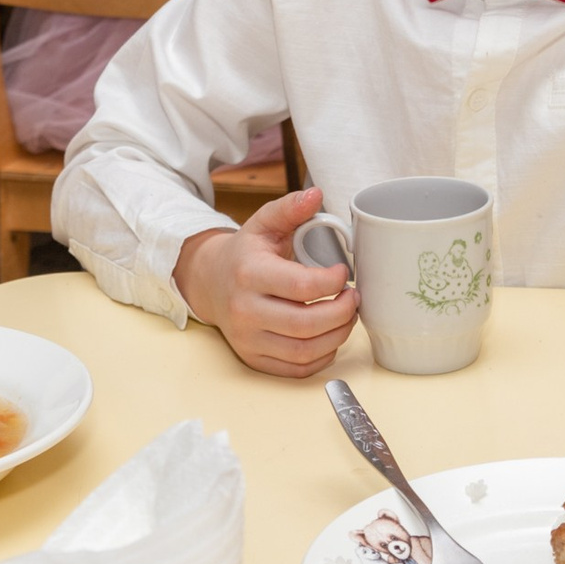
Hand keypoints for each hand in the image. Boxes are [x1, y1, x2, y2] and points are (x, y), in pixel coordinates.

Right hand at [172, 189, 361, 376]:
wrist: (210, 282)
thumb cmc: (245, 253)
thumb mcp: (264, 223)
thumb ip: (290, 208)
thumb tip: (316, 194)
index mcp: (249, 273)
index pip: (302, 286)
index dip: (333, 282)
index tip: (344, 273)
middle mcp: (245, 310)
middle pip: (305, 324)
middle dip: (342, 313)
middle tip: (353, 299)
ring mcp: (247, 338)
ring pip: (304, 351)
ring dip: (337, 336)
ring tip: (347, 316)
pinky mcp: (253, 357)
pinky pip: (296, 369)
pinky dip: (322, 357)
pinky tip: (330, 337)